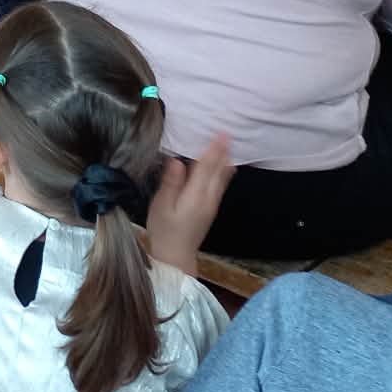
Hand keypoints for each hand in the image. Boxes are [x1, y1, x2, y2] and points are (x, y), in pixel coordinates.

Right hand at [146, 133, 234, 275]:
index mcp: (195, 196)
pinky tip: (225, 169)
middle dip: (222, 152)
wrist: (176, 257)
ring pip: (221, 179)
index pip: (206, 167)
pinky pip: (220, 186)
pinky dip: (223, 173)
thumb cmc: (164, 230)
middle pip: (218, 172)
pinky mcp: (210, 210)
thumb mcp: (161, 206)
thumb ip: (171, 183)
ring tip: (229, 146)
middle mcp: (208, 199)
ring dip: (225, 161)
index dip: (213, 150)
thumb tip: (177, 160)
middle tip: (228, 134)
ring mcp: (211, 205)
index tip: (220, 134)